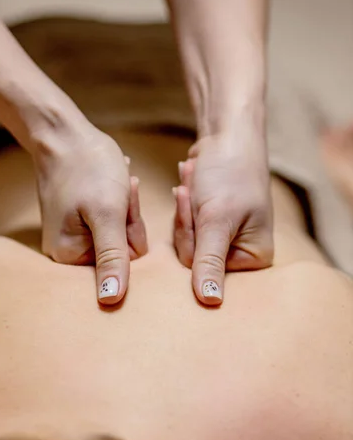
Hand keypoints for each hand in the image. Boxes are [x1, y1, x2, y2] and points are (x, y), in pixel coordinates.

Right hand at [32, 115, 147, 304]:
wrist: (65, 135)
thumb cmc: (88, 168)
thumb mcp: (108, 213)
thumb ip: (112, 258)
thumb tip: (110, 301)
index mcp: (71, 256)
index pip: (124, 265)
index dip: (130, 233)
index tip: (119, 206)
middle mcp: (68, 253)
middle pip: (122, 250)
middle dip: (128, 220)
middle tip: (118, 192)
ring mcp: (74, 236)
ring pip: (120, 233)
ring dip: (125, 209)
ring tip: (115, 184)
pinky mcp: (80, 221)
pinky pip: (112, 220)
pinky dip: (118, 202)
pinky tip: (113, 183)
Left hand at [174, 131, 272, 304]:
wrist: (228, 136)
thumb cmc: (230, 175)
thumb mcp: (217, 219)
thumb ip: (209, 261)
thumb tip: (209, 303)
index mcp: (253, 258)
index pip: (206, 270)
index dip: (194, 239)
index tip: (201, 209)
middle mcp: (241, 253)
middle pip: (193, 257)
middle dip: (188, 220)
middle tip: (193, 191)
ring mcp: (225, 238)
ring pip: (186, 239)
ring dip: (185, 208)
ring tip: (194, 179)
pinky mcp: (210, 224)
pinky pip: (186, 224)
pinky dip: (185, 202)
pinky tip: (191, 179)